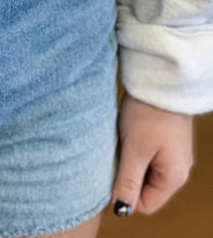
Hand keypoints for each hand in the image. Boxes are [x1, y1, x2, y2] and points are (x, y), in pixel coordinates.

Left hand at [112, 93, 193, 215]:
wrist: (161, 79)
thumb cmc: (149, 113)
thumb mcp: (134, 149)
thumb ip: (128, 181)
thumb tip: (121, 209)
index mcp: (174, 177)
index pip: (145, 204)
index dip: (124, 194)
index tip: (110, 173)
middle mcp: (178, 169)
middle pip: (145, 188)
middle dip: (127, 175)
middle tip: (116, 153)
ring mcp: (173, 154)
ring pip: (144, 170)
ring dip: (129, 160)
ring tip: (122, 140)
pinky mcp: (166, 139)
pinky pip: (147, 155)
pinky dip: (134, 148)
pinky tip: (127, 132)